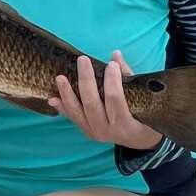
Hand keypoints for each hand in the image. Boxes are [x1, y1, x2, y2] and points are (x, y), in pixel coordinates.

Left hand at [49, 51, 163, 149]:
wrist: (139, 141)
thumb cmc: (143, 118)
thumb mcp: (142, 101)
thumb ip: (127, 77)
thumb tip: (115, 54)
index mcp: (126, 124)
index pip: (115, 100)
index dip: (113, 81)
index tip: (111, 65)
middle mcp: (108, 131)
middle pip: (92, 103)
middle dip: (86, 80)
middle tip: (82, 60)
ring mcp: (94, 132)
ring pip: (78, 112)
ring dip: (67, 94)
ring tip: (60, 77)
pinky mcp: (86, 131)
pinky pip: (72, 117)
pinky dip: (62, 107)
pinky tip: (52, 98)